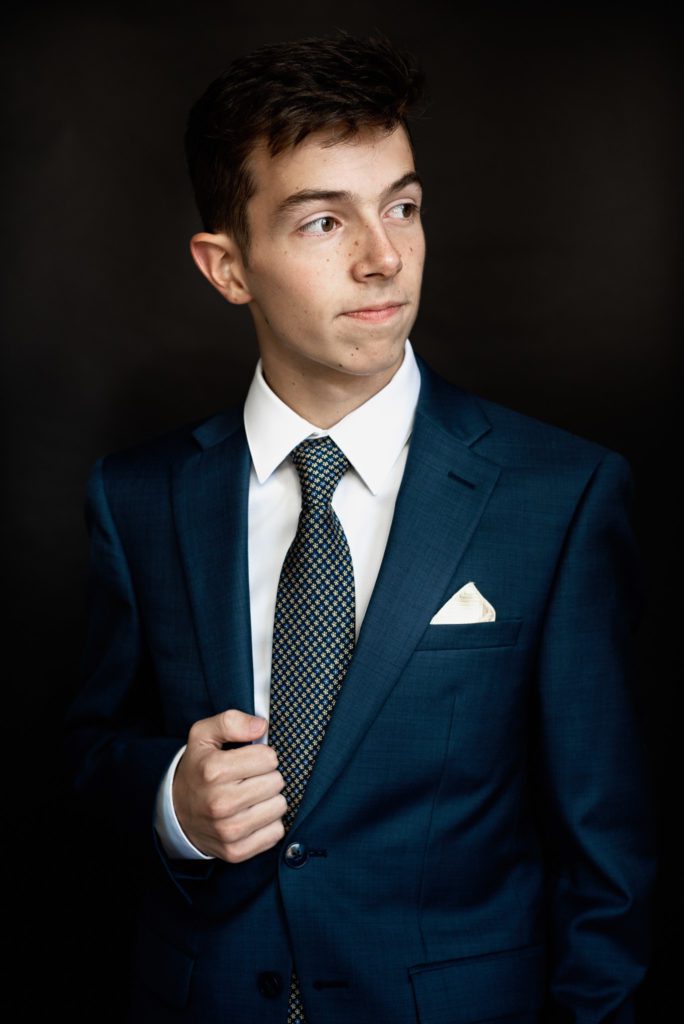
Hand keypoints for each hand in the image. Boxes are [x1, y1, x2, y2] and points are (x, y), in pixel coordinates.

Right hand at [172, 709, 285, 862]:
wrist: (177, 813)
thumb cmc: (197, 769)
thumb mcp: (203, 735)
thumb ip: (231, 721)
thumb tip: (261, 726)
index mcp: (213, 771)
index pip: (269, 758)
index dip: (261, 756)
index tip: (248, 760)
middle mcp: (220, 802)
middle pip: (277, 782)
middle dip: (266, 777)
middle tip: (248, 779)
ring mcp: (228, 830)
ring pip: (279, 807)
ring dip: (269, 800)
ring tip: (250, 797)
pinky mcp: (236, 851)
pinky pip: (275, 832)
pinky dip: (268, 823)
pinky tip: (251, 816)